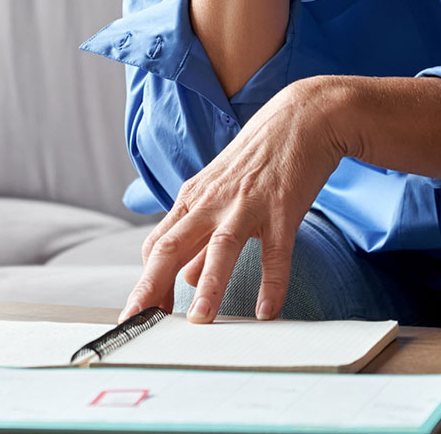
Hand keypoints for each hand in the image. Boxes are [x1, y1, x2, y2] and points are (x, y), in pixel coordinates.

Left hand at [121, 78, 355, 322]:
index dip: (146, 281)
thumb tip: (184, 277)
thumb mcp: (219, 194)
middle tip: (139, 321)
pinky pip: (276, 252)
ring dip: (208, 286)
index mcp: (192, 200)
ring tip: (200, 320)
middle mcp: (212, 202)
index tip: (140, 313)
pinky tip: (267, 311)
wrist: (301, 118)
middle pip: (171, 246)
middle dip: (152, 287)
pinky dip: (272, 283)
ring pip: (219, 248)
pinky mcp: (282, 208)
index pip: (157, 245)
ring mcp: (246, 205)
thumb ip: (200, 237)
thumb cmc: (257, 159)